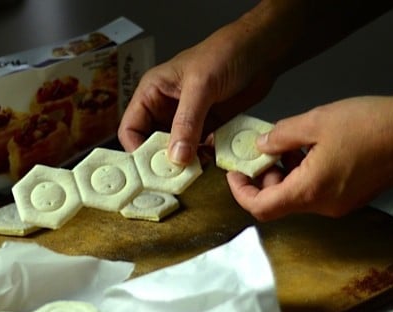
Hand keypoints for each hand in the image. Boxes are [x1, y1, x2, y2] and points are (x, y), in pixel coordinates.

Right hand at [118, 22, 274, 164]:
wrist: (261, 51)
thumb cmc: (225, 53)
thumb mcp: (201, 86)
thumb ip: (187, 122)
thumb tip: (176, 156)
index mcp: (152, 92)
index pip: (131, 128)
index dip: (136, 149)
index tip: (149, 169)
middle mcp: (166, 107)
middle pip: (152, 144)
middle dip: (161, 161)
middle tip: (172, 178)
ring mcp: (187, 119)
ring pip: (176, 150)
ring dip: (184, 164)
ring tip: (193, 174)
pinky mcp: (208, 126)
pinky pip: (199, 150)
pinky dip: (203, 159)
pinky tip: (210, 165)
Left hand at [227, 96, 392, 220]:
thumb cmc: (373, 124)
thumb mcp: (316, 121)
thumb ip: (281, 136)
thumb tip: (260, 145)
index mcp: (310, 190)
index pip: (261, 207)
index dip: (241, 192)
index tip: (234, 173)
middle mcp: (323, 206)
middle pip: (277, 203)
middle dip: (263, 179)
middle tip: (264, 152)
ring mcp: (339, 205)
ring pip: (296, 197)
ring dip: (284, 175)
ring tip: (289, 146)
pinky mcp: (350, 198)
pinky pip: (315, 193)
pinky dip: (303, 176)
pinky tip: (309, 151)